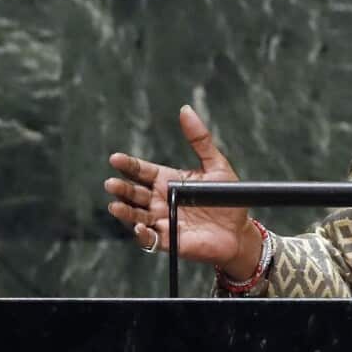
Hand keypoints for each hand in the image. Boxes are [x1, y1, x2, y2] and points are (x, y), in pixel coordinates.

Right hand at [103, 105, 260, 278]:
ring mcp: (162, 221)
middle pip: (134, 193)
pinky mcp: (169, 241)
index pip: (142, 171)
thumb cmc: (228, 199)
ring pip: (136, 216)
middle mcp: (160, 201)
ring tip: (115, 206)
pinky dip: (142, 235)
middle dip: (122, 189)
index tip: (116, 158)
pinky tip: (139, 228)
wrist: (240, 231)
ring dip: (125, 212)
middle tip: (112, 183)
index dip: (129, 165)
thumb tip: (185, 110)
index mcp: (168, 181)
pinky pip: (150, 239)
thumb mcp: (216, 165)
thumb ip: (200, 140)